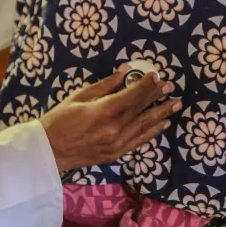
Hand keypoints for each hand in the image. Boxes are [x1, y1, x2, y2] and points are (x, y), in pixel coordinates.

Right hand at [39, 67, 180, 172]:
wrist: (49, 151)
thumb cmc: (60, 119)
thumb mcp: (79, 96)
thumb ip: (105, 85)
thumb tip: (125, 71)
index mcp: (105, 111)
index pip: (133, 95)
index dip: (146, 85)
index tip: (157, 75)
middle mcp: (115, 129)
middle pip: (141, 110)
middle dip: (158, 97)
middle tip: (172, 87)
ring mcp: (118, 144)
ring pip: (144, 126)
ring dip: (161, 114)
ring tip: (176, 104)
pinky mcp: (116, 154)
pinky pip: (139, 141)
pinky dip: (152, 132)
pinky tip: (162, 124)